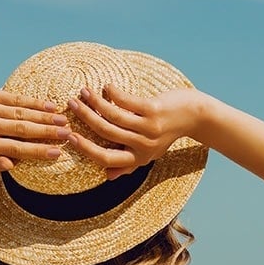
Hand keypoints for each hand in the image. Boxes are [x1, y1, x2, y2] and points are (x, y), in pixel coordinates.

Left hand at [0, 90, 70, 171]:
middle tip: (67, 134)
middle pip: (21, 129)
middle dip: (46, 131)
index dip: (37, 150)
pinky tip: (51, 106)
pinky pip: (17, 98)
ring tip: (63, 121)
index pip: (15, 148)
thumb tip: (12, 164)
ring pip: (22, 112)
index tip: (57, 153)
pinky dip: (35, 103)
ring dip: (45, 116)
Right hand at [66, 85, 202, 179]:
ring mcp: (148, 127)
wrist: (195, 116)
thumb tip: (108, 177)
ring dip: (94, 102)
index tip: (68, 137)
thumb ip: (128, 164)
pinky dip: (112, 93)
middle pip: (105, 133)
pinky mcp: (153, 110)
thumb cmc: (168, 132)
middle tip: (70, 105)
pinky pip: (125, 101)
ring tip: (83, 92)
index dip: (85, 149)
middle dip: (85, 117)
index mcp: (138, 158)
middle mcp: (142, 145)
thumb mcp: (149, 152)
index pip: (105, 158)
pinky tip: (105, 87)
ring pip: (113, 115)